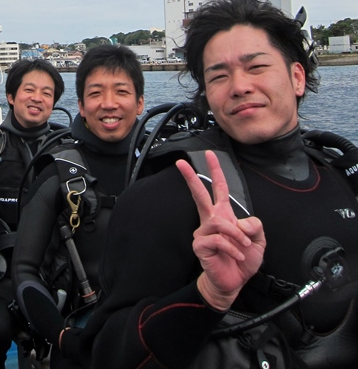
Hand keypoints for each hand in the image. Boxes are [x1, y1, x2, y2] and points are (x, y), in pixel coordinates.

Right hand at [176, 150, 265, 310]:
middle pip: (199, 194)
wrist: (234, 283)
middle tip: (180, 163)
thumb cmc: (242, 261)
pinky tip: (235, 255)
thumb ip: (254, 225)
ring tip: (243, 247)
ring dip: (237, 235)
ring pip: (220, 222)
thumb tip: (240, 221)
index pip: (219, 188)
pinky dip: (232, 248)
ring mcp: (203, 232)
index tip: (210, 154)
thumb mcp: (258, 240)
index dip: (216, 171)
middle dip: (190, 177)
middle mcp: (211, 220)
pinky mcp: (200, 245)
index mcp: (223, 214)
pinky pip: (219, 240)